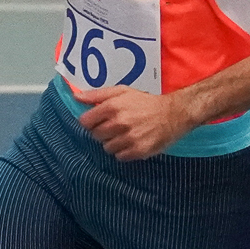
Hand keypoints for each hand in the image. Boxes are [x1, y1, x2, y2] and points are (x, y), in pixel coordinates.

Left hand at [67, 79, 193, 159]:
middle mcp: (119, 123)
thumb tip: (76, 97)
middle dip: (102, 132)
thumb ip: (97, 94)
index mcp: (113, 106)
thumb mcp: (122, 91)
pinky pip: (120, 157)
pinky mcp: (138, 151)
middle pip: (95, 136)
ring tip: (125, 134)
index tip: (98, 121)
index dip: (90, 122)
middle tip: (116, 126)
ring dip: (113, 142)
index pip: (85, 122)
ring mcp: (129, 138)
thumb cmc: (145, 102)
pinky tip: (132, 142)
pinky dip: (123, 151)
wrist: (173, 113)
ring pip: (107, 148)